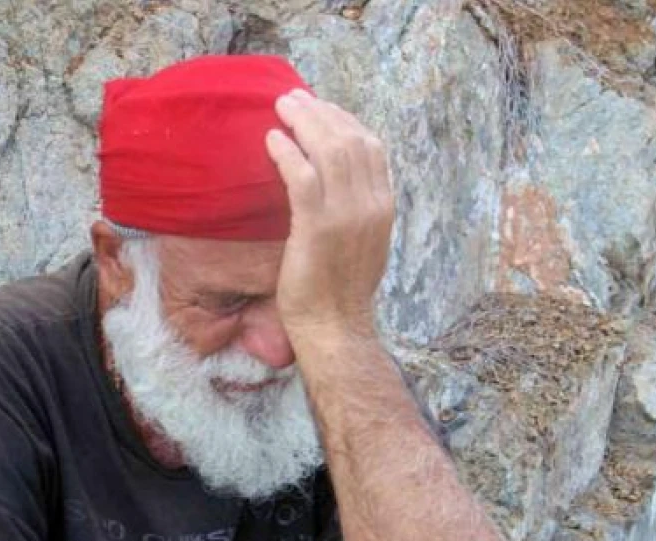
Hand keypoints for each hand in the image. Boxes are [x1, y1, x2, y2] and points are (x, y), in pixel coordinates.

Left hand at [265, 90, 394, 342]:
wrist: (335, 327)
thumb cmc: (339, 290)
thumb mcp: (361, 242)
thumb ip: (355, 209)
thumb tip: (336, 180)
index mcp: (384, 206)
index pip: (371, 147)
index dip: (344, 120)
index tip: (319, 108)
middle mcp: (372, 205)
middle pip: (351, 140)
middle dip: (320, 112)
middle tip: (292, 98)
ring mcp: (347, 216)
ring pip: (329, 150)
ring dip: (303, 123)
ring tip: (280, 108)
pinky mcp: (318, 228)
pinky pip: (303, 177)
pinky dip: (287, 152)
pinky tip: (271, 140)